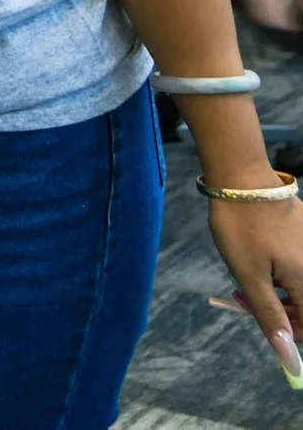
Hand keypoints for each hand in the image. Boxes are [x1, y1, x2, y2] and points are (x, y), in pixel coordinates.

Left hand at [208, 190, 302, 387]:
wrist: (241, 180)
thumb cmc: (241, 228)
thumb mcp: (249, 276)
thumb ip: (270, 317)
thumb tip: (289, 358)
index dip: (285, 331)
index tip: (257, 316)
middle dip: (276, 308)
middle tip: (242, 296)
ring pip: (298, 285)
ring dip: (276, 288)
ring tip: (248, 271)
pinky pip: (297, 264)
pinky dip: (279, 269)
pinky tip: (259, 254)